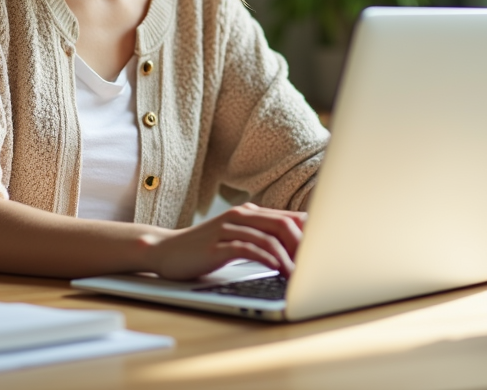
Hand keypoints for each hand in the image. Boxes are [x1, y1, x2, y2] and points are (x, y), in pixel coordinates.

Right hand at [144, 203, 305, 280]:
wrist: (165, 250)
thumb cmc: (204, 247)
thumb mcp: (236, 237)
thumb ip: (261, 237)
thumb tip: (296, 247)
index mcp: (249, 212)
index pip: (288, 216)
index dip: (309, 234)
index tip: (321, 253)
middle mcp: (240, 215)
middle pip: (283, 223)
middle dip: (303, 245)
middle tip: (314, 265)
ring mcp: (227, 228)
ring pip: (268, 236)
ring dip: (288, 257)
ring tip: (299, 275)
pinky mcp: (216, 246)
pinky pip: (247, 248)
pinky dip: (266, 259)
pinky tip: (276, 270)